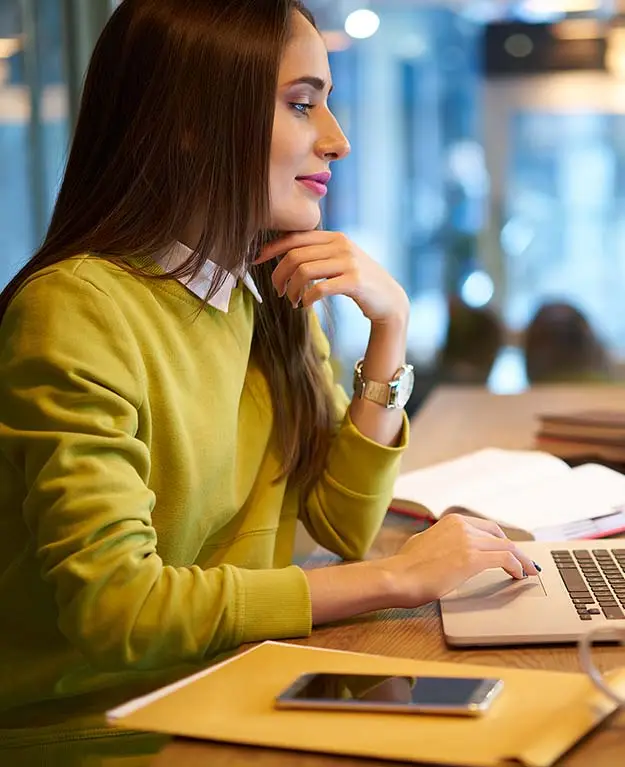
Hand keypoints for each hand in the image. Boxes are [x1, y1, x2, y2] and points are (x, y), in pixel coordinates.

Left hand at [254, 231, 408, 324]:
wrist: (388, 300)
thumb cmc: (357, 282)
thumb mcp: (339, 260)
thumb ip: (317, 253)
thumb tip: (282, 254)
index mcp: (334, 237)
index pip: (295, 237)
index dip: (271, 248)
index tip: (255, 260)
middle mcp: (341, 245)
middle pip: (295, 255)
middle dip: (279, 275)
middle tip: (279, 291)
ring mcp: (349, 262)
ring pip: (304, 271)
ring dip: (291, 290)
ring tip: (292, 301)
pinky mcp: (354, 281)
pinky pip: (319, 288)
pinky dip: (306, 298)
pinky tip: (304, 305)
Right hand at [381, 514, 539, 607]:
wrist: (398, 576)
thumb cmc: (406, 566)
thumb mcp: (423, 542)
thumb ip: (439, 541)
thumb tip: (444, 547)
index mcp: (451, 521)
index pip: (485, 527)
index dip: (501, 540)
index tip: (509, 549)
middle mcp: (461, 526)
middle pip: (499, 535)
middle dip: (515, 549)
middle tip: (525, 561)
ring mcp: (468, 540)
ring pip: (506, 546)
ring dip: (521, 559)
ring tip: (529, 570)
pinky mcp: (473, 558)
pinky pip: (505, 559)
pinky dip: (517, 566)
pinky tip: (519, 575)